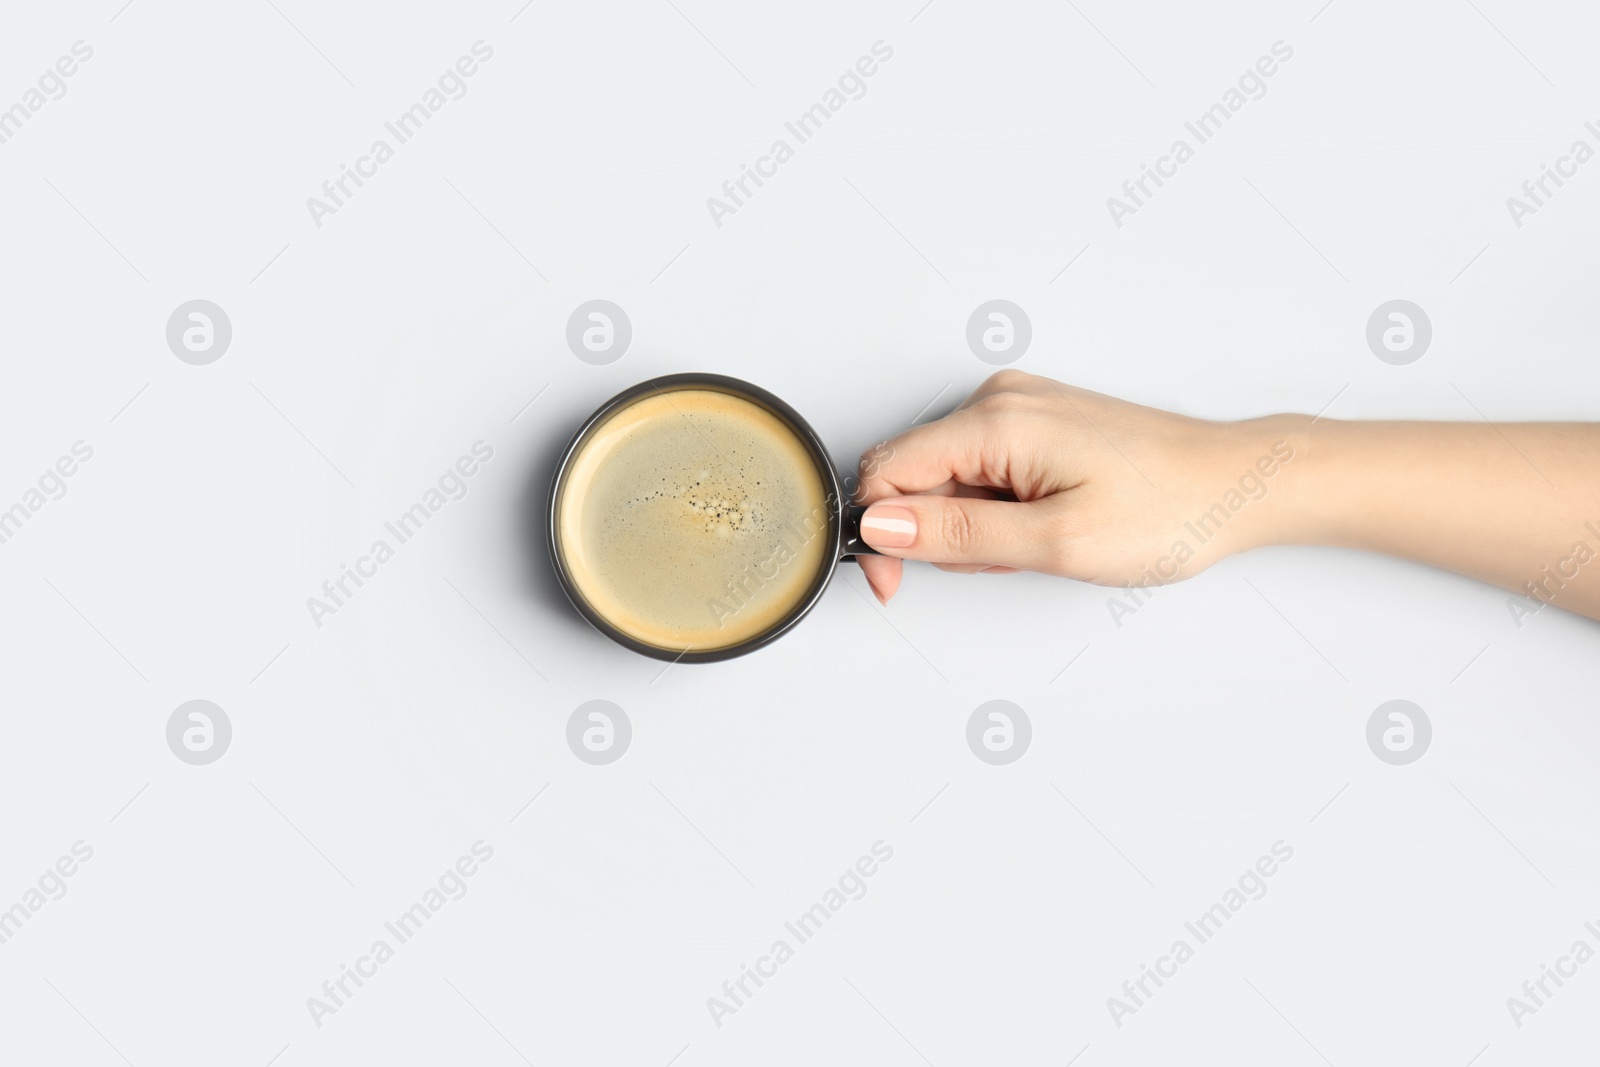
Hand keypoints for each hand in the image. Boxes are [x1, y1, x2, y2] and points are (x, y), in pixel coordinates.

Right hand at [853, 371, 1302, 602]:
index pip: (887, 470)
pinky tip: (1043, 523)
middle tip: (1002, 559)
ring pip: (948, 477)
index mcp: (997, 420)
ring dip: (975, 525)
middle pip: (914, 474)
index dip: (880, 534)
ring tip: (1038, 541)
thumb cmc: (1170, 509)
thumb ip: (959, 533)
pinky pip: (982, 470)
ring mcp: (1020, 407)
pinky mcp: (1037, 423)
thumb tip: (881, 526)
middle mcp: (1001, 400)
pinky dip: (999, 509)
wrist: (1238, 484)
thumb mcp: (1055, 542)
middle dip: (937, 532)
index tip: (897, 581)